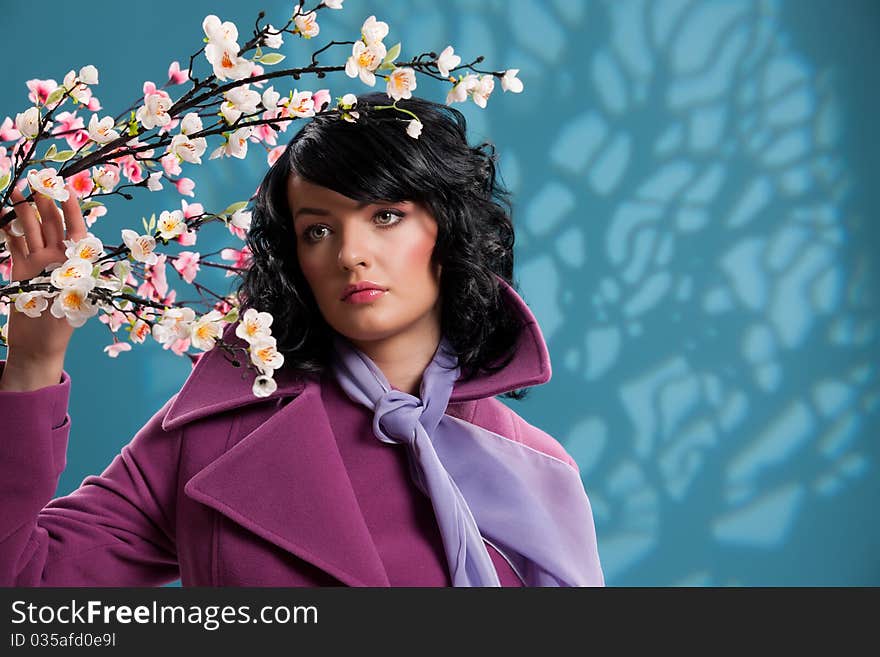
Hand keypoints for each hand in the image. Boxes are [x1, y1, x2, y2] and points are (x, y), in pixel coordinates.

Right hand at [0, 184, 86, 389]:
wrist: (38, 345)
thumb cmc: (61, 326)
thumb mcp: (74, 299)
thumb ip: (75, 276)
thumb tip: (82, 258)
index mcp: (76, 263)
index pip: (76, 229)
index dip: (72, 208)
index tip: (66, 187)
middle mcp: (58, 258)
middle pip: (52, 224)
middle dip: (45, 202)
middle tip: (36, 179)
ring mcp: (38, 262)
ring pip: (32, 230)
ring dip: (25, 211)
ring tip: (16, 190)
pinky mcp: (21, 270)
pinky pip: (15, 243)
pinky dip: (8, 229)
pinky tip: (2, 214)